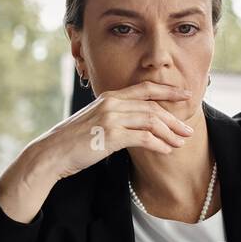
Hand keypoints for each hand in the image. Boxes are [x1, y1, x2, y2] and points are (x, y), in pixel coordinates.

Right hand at [28, 80, 194, 180]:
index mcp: (110, 97)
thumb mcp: (96, 122)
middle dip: (174, 119)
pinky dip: (158, 144)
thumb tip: (137, 125)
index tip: (185, 95)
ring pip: (151, 121)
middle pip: (153, 107)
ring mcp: (111, 118)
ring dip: (170, 133)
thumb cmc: (74, 141)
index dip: (168, 90)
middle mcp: (112, 103)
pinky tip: (166, 151)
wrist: (52, 153)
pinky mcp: (110, 135)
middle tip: (188, 130)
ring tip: (181, 143)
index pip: (145, 89)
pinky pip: (143, 138)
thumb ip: (115, 117)